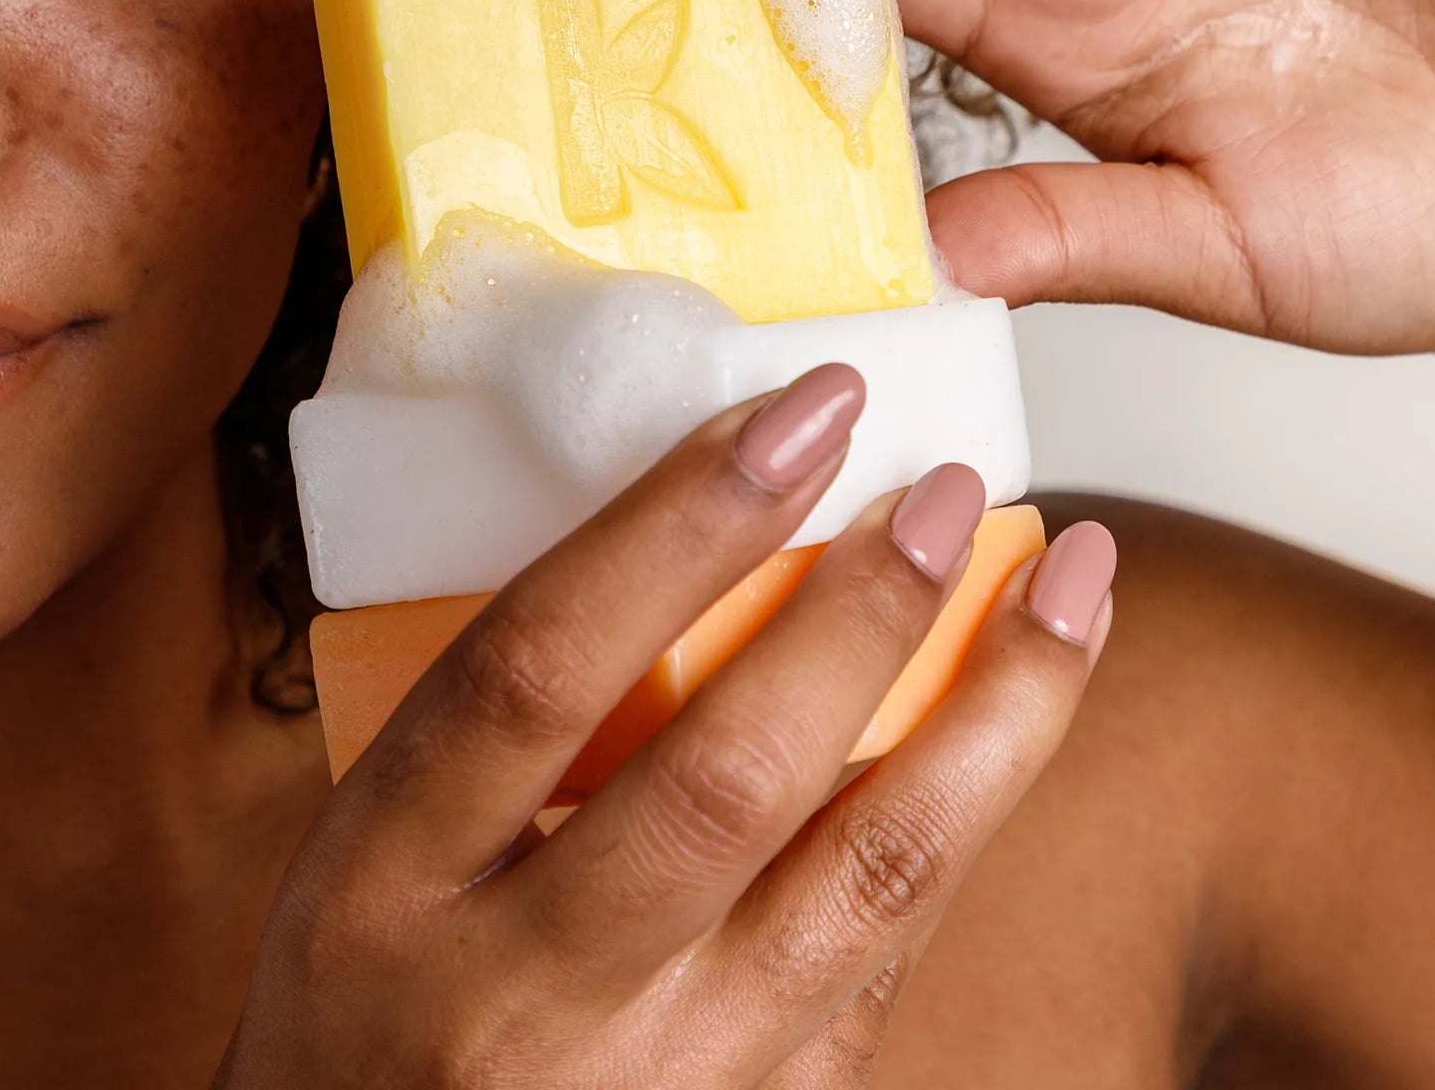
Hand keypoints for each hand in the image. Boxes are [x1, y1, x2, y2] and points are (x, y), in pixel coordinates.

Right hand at [219, 370, 1112, 1087]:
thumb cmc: (364, 1001)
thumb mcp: (364, 845)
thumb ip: (501, 709)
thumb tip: (694, 514)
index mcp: (386, 885)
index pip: (543, 664)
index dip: (683, 519)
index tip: (799, 412)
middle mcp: (520, 999)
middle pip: (724, 774)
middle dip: (863, 609)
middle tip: (945, 485)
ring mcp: (658, 1082)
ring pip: (866, 882)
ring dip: (993, 715)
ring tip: (1070, 587)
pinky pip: (886, 956)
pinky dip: (965, 818)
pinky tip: (1016, 721)